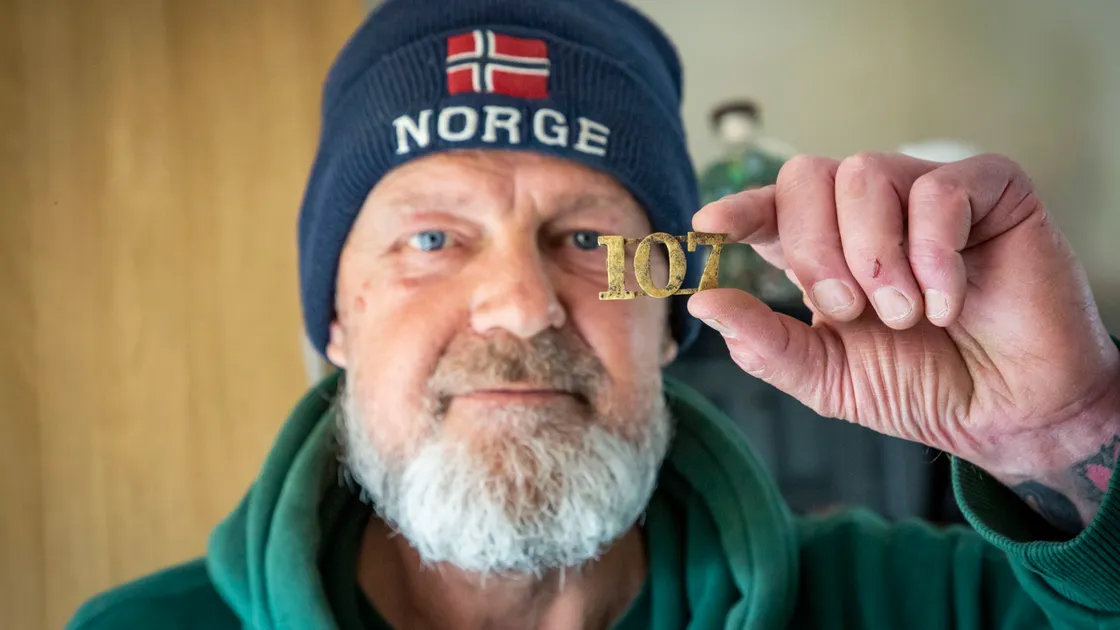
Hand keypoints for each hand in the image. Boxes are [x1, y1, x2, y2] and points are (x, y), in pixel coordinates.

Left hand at [688, 153, 1119, 531]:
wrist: (1007, 414)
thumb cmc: (922, 387)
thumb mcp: (828, 377)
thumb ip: (765, 343)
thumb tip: (701, 303)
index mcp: (825, 249)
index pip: (770, 207)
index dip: (739, 209)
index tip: (709, 228)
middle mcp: (868, 213)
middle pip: (807, 176)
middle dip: (816, 249)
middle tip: (850, 311)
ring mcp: (926, 195)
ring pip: (865, 172)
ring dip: (875, 254)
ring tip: (906, 314)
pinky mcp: (989, 190)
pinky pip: (938, 190)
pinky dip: (935, 254)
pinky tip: (949, 302)